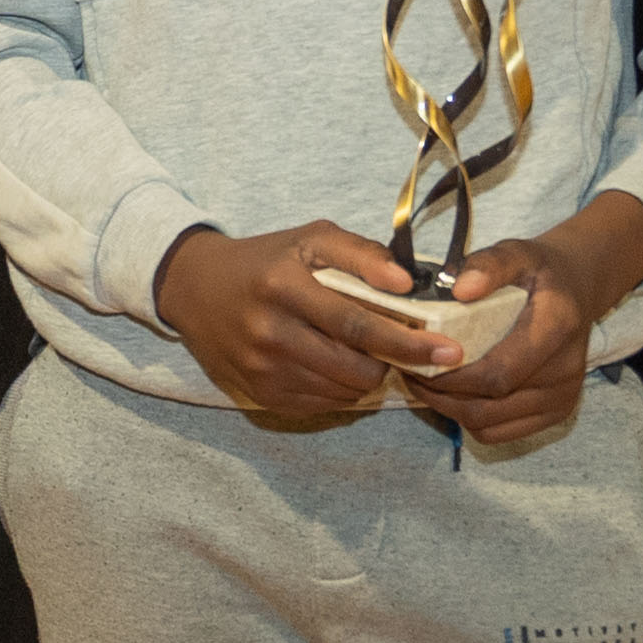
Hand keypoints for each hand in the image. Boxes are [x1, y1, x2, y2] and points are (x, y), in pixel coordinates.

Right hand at [153, 220, 455, 416]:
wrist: (193, 289)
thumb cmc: (265, 261)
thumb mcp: (310, 238)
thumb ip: (362, 254)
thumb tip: (408, 285)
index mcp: (283, 287)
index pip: (358, 325)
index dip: (408, 342)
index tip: (448, 352)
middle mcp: (268, 332)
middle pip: (355, 366)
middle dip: (394, 363)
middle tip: (410, 351)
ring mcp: (261, 369)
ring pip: (343, 391)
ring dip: (368, 376)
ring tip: (367, 353)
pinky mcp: (258, 393)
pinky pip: (322, 404)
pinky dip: (342, 389)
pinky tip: (337, 365)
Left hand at [415, 193, 642, 450]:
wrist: (577, 290)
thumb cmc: (538, 272)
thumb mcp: (516, 253)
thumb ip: (489, 266)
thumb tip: (461, 289)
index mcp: (557, 328)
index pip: (496, 375)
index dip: (450, 378)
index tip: (416, 361)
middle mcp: (566, 370)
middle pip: (487, 406)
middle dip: (440, 395)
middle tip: (409, 373)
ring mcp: (564, 396)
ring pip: (488, 424)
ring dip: (449, 409)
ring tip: (425, 383)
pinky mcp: (558, 412)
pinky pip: (499, 433)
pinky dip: (469, 420)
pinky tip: (452, 396)